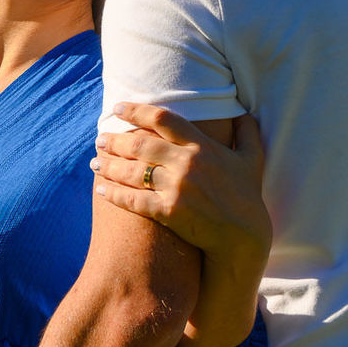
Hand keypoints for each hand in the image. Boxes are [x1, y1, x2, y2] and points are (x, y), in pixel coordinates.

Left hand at [93, 105, 270, 269]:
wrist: (244, 237)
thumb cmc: (248, 196)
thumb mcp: (253, 159)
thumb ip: (247, 132)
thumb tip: (242, 111)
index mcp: (202, 146)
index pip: (162, 120)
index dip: (136, 111)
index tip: (118, 108)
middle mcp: (187, 163)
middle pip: (140, 145)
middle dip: (115, 140)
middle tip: (100, 139)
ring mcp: (177, 188)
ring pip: (133, 171)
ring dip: (109, 165)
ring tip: (94, 161)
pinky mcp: (168, 212)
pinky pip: (134, 200)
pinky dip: (114, 194)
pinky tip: (100, 189)